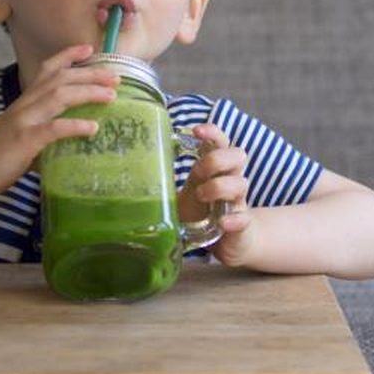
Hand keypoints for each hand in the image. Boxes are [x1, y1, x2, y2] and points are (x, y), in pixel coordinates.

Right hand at [0, 44, 119, 193]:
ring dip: (88, 92)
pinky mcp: (25, 140)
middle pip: (61, 79)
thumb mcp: (26, 130)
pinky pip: (53, 129)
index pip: (48, 69)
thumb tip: (77, 133)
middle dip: (90, 74)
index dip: (68, 56)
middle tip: (116, 76)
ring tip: (111, 95)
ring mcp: (26, 120)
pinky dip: (74, 126)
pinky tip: (92, 128)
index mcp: (27, 99)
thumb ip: (49, 127)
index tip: (90, 49)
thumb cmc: (1, 151)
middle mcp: (27, 104)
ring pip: (59, 96)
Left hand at [177, 123, 255, 266]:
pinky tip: (222, 223)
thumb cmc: (203, 214)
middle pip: (237, 156)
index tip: (196, 131)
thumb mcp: (183, 197)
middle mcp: (230, 181)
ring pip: (241, 184)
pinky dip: (234, 219)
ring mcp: (237, 203)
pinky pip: (244, 219)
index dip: (212, 133)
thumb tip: (130, 181)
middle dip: (216, 159)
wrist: (229, 242)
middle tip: (197, 172)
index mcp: (215, 171)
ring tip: (201, 195)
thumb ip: (164, 188)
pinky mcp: (241, 226)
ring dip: (220, 186)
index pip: (220, 142)